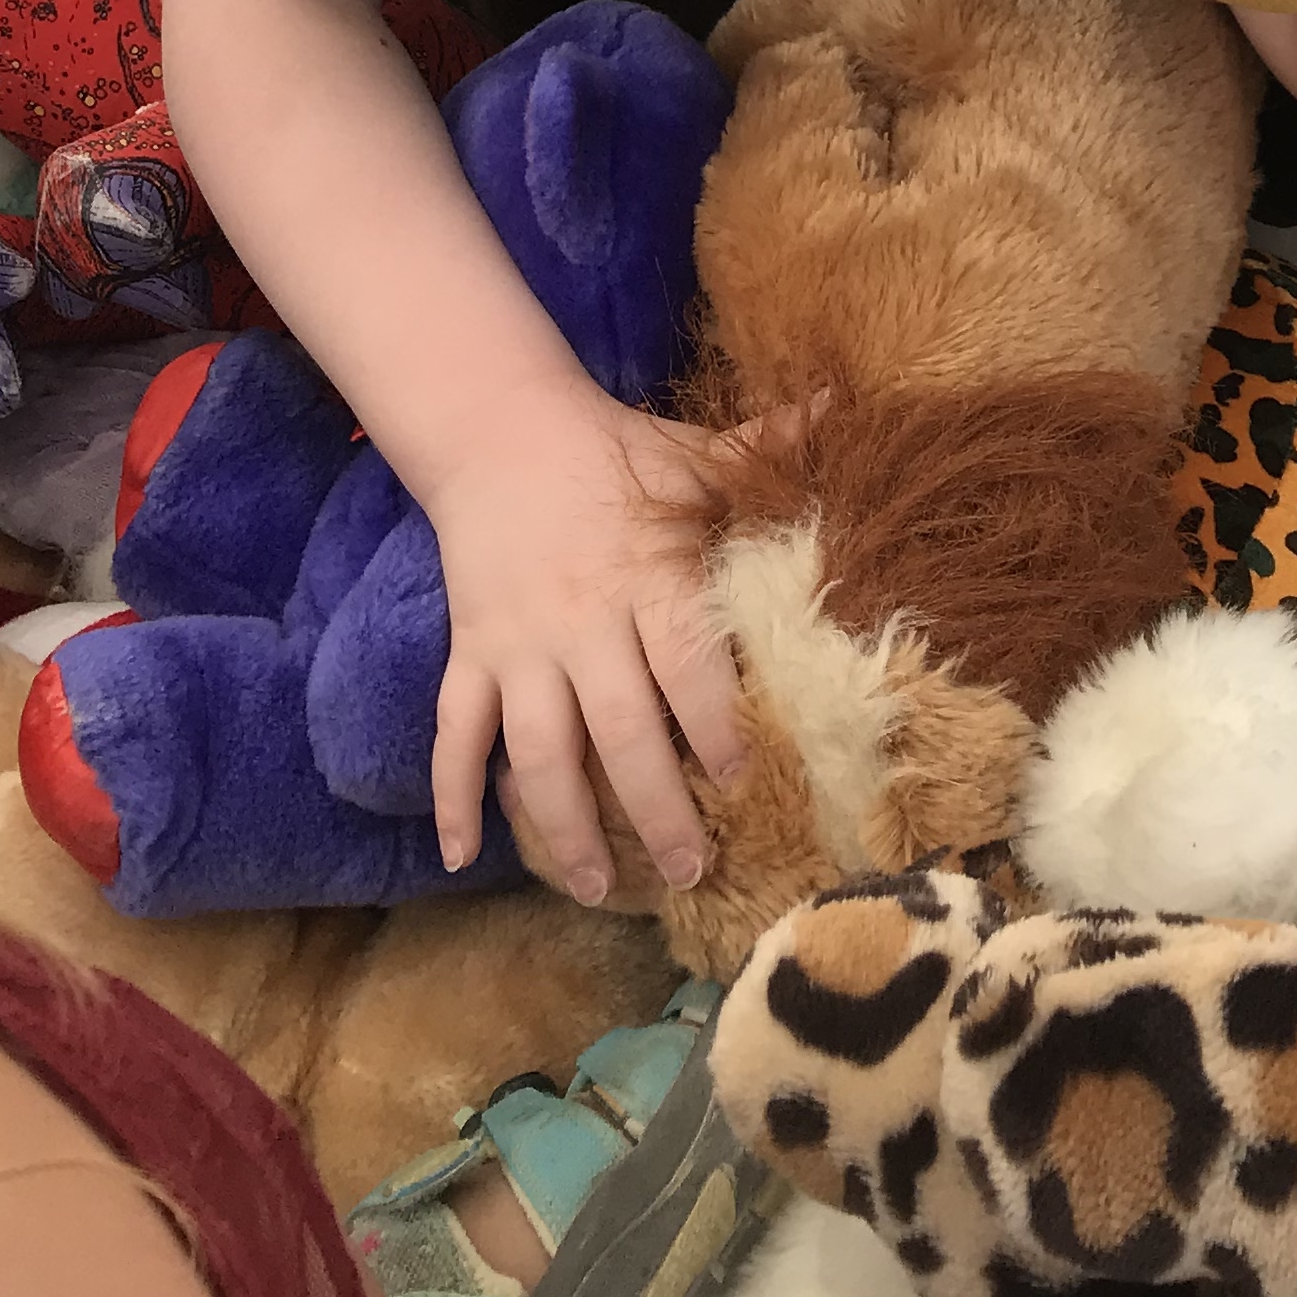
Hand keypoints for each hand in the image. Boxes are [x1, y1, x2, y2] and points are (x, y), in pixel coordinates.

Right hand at [425, 387, 743, 894]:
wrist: (499, 428)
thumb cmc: (614, 452)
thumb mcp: (690, 453)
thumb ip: (766, 446)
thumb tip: (845, 407)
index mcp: (646, 576)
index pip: (684, 663)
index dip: (713, 724)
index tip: (740, 780)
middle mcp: (581, 621)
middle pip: (618, 729)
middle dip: (653, 808)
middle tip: (689, 872)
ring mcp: (519, 645)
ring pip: (537, 751)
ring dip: (564, 825)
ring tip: (596, 889)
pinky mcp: (472, 654)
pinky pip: (454, 733)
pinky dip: (452, 796)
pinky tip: (463, 856)